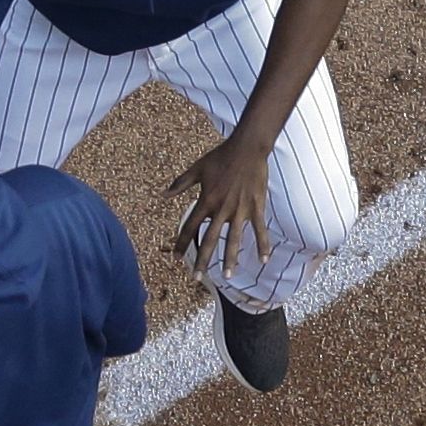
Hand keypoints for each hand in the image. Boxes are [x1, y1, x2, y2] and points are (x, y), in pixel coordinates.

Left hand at [169, 137, 272, 280]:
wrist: (248, 147)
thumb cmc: (221, 157)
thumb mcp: (196, 169)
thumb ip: (179, 184)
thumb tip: (162, 195)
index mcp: (206, 201)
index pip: (190, 228)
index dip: (182, 244)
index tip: (177, 258)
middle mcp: (222, 209)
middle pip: (209, 240)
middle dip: (202, 261)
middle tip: (197, 278)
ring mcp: (240, 209)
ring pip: (234, 239)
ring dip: (231, 259)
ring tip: (228, 276)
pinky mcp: (257, 206)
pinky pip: (259, 229)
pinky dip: (263, 244)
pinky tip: (263, 260)